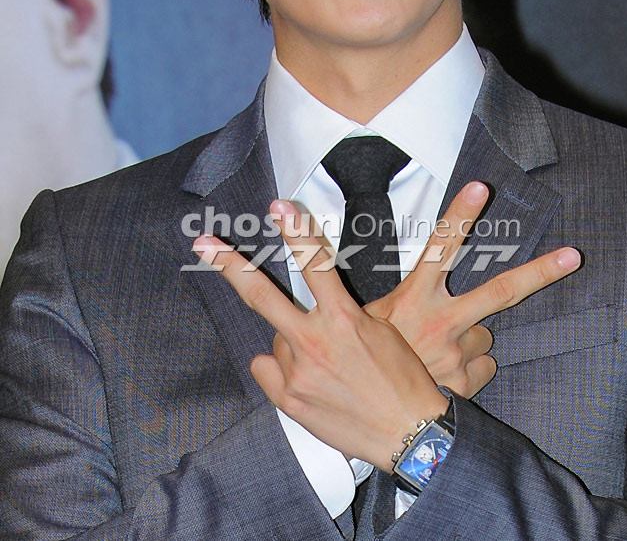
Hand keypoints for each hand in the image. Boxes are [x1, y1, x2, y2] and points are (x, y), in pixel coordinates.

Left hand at [193, 204, 448, 471]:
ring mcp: (298, 374)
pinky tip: (307, 381)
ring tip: (325, 363)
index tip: (278, 207)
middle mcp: (315, 344)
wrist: (408, 435)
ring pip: (274, 339)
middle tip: (204, 243)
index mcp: (344, 320)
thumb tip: (308, 310)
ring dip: (291, 342)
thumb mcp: (381, 331)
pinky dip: (280, 369)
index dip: (296, 231)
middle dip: (230, 266)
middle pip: (262, 296)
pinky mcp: (289, 401)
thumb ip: (339, 315)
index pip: (315, 264)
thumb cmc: (402, 379)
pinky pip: (267, 369)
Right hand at [365, 181, 580, 397]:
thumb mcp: (369, 318)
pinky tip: (447, 375)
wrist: (372, 414)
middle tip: (573, 256)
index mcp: (414, 296)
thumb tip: (395, 290)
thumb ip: (395, 301)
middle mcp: (441, 319)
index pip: (440, 246)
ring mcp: (457, 352)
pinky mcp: (466, 381)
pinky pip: (483, 367)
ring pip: (486, 336)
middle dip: (540, 272)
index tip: (480, 187)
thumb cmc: (367, 359)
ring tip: (438, 352)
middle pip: (500, 291)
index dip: (460, 215)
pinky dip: (471, 369)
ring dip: (470, 340)